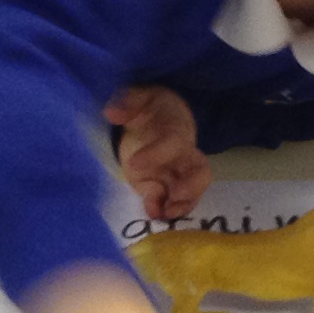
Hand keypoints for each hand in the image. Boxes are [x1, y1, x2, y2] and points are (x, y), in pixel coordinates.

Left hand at [106, 85, 207, 220]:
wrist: (159, 120)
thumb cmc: (151, 109)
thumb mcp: (140, 97)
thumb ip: (128, 102)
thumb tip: (113, 113)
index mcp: (176, 130)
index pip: (173, 142)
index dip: (157, 154)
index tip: (133, 165)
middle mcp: (183, 155)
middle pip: (200, 172)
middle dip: (190, 188)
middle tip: (172, 199)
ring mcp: (176, 174)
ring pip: (191, 192)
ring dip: (180, 205)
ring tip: (163, 215)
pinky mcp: (165, 187)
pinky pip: (173, 201)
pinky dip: (165, 210)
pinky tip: (153, 214)